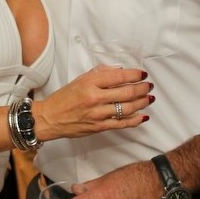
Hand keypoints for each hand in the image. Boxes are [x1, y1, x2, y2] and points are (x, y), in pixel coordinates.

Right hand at [34, 67, 153, 140]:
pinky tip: (143, 116)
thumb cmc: (64, 98)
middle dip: (142, 88)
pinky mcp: (99, 127)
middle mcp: (94, 98)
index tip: (142, 74)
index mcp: (89, 83)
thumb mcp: (80, 79)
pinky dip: (135, 120)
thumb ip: (100, 74)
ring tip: (149, 98)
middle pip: (126, 93)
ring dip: (142, 103)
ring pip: (127, 108)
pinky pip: (122, 124)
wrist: (50, 118)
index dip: (134, 75)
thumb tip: (119, 71)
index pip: (118, 76)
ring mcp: (98, 114)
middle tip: (149, 86)